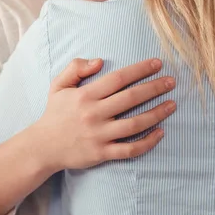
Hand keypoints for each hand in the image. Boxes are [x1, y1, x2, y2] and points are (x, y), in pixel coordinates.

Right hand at [33, 57, 175, 172]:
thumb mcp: (59, 85)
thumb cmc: (55, 113)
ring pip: (135, 124)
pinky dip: (147, 142)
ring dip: (157, 113)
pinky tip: (160, 132)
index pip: (118, 78)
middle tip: (172, 81)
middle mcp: (94, 114)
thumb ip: (76, 67)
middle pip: (131, 98)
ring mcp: (99, 135)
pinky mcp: (102, 153)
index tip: (157, 63)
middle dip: (154, 88)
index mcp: (85, 95)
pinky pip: (129, 149)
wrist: (42, 147)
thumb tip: (99, 61)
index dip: (140, 69)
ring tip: (172, 104)